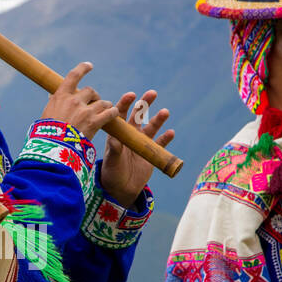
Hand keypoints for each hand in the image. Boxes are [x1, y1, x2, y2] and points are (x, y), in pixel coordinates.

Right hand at [40, 62, 117, 139]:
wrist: (54, 149)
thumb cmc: (46, 134)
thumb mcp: (46, 115)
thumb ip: (53, 104)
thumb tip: (52, 95)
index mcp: (61, 96)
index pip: (73, 76)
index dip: (82, 69)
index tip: (89, 65)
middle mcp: (74, 100)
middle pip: (90, 91)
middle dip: (94, 97)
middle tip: (95, 104)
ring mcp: (85, 111)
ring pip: (102, 102)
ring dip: (105, 106)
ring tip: (106, 111)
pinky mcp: (95, 122)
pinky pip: (109, 113)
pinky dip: (112, 113)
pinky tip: (113, 115)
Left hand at [98, 89, 173, 207]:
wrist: (122, 188)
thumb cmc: (112, 172)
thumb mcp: (111, 161)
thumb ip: (114, 149)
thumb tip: (115, 139)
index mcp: (118, 133)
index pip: (121, 114)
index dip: (125, 103)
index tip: (131, 95)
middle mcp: (131, 134)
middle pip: (139, 115)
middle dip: (145, 103)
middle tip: (152, 93)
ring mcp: (142, 142)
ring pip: (152, 127)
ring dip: (158, 119)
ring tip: (165, 112)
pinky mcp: (152, 152)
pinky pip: (161, 143)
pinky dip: (166, 138)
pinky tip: (170, 132)